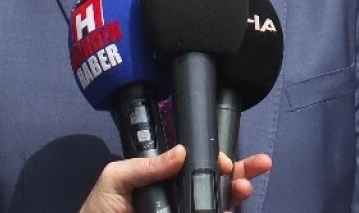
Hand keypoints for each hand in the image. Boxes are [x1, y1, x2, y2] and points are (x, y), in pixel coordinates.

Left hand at [79, 145, 272, 212]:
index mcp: (162, 178)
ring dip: (238, 192)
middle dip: (241, 171)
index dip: (214, 158)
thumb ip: (146, 165)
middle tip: (259, 165)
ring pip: (219, 202)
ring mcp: (184, 212)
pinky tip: (231, 209)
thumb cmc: (99, 211)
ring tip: (246, 187)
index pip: (194, 163)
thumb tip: (181, 151)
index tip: (226, 159)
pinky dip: (225, 212)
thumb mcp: (116, 179)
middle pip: (215, 181)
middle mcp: (178, 197)